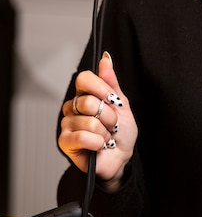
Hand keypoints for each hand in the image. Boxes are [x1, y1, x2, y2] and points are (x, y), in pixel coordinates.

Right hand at [58, 51, 137, 190]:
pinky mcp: (65, 142)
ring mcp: (67, 124)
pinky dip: (97, 143)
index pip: (84, 78)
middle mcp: (73, 107)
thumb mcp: (122, 104)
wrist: (121, 157)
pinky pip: (82, 137)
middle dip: (108, 116)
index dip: (100, 87)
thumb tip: (105, 59)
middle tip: (111, 124)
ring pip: (89, 121)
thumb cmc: (121, 132)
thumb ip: (111, 82)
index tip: (112, 98)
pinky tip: (98, 146)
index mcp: (86, 94)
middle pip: (88, 101)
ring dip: (105, 132)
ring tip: (106, 137)